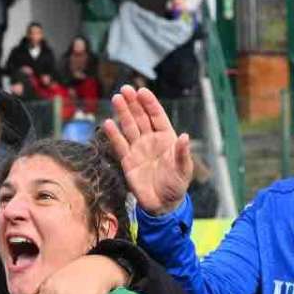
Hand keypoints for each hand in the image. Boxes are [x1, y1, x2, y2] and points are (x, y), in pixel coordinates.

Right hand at [103, 86, 191, 215]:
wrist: (163, 204)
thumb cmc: (176, 185)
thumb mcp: (184, 170)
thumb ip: (183, 154)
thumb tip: (185, 137)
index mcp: (166, 138)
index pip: (157, 116)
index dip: (150, 103)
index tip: (142, 91)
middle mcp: (151, 140)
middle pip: (141, 117)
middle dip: (133, 103)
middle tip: (125, 89)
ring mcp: (138, 149)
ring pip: (129, 127)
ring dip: (122, 113)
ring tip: (116, 98)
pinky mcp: (127, 161)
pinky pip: (119, 145)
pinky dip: (113, 135)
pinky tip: (108, 123)